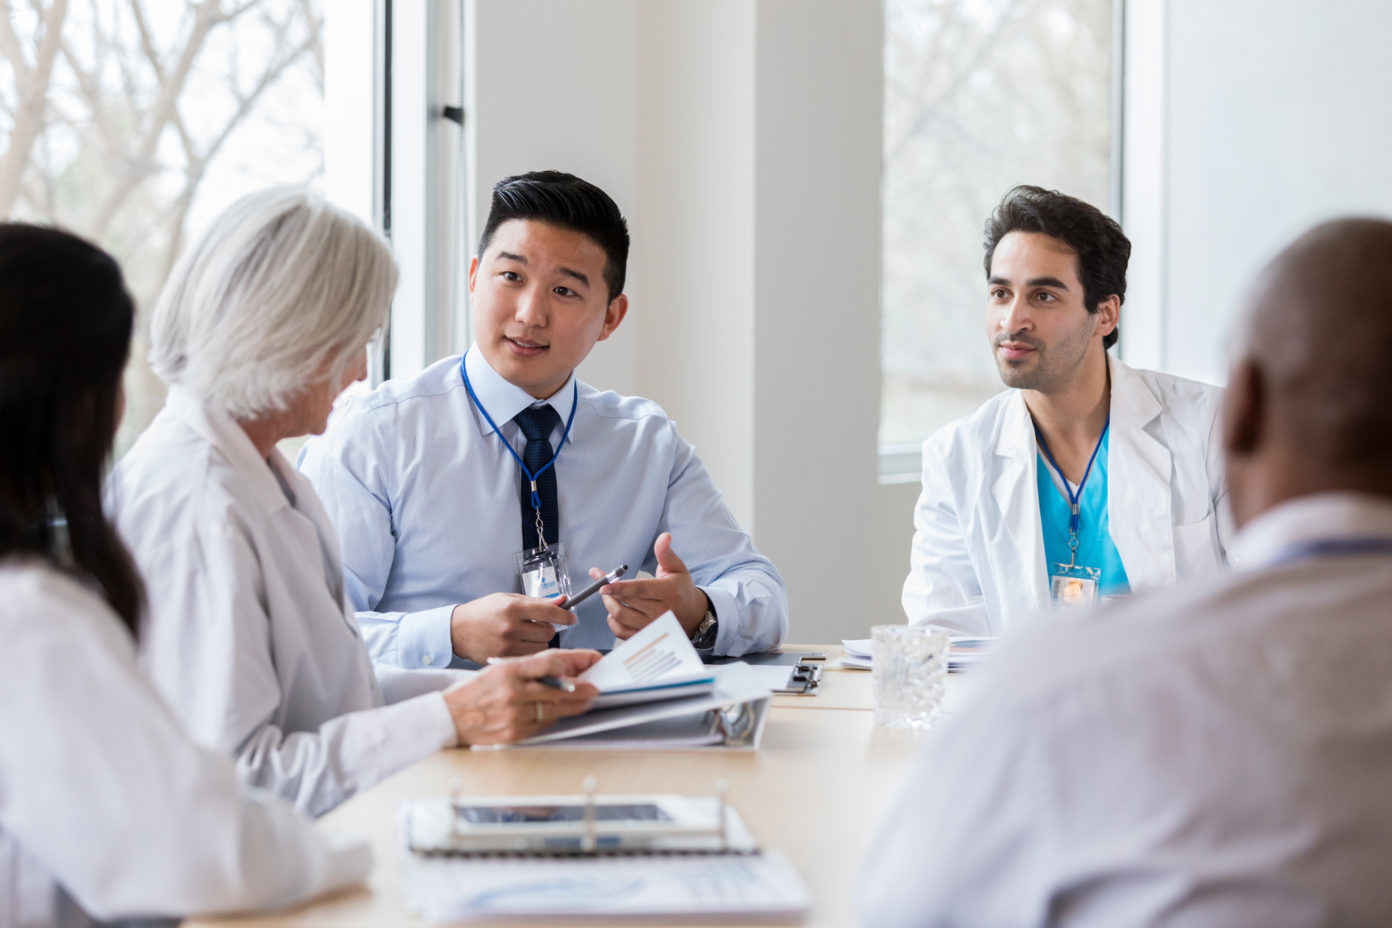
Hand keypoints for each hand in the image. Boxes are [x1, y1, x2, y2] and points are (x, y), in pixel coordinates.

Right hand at [442, 649, 600, 745]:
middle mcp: (513, 691)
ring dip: (574, 706)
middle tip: (595, 687)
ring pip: (555, 709)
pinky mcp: (514, 733)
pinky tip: (558, 714)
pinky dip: (553, 719)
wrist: (448, 717)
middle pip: (559, 689)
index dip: (576, 660)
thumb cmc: (473, 691)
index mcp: (509, 670)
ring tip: (584, 701)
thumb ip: (529, 668)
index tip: (591, 660)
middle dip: (582, 688)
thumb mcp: (498, 669)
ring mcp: (515, 714)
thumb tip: (561, 668)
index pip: (551, 662)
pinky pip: (543, 725)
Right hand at [449, 592, 575, 663]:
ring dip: (540, 642)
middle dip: (547, 628)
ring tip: (525, 636)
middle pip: (549, 632)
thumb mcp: (508, 599)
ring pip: (542, 647)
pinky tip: (519, 646)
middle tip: (536, 625)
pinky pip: (531, 658)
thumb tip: (562, 601)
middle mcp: (511, 627)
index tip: (571, 618)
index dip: (565, 615)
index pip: (549, 611)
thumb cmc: (483, 612)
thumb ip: (536, 601)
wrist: (457, 630)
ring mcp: (507, 645)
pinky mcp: (504, 659)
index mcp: (512, 607)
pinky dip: (530, 652)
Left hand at [592, 532, 708, 639]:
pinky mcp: (645, 636)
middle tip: (602, 584)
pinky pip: (621, 631)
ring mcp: (652, 627)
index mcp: (668, 593)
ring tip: (609, 596)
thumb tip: (664, 536)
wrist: (692, 616)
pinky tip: (615, 612)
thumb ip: (666, 553)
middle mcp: (661, 612)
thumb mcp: (677, 568)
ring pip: (621, 617)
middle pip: (626, 603)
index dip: (619, 588)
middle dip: (609, 593)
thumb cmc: (681, 588)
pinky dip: (613, 621)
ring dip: (609, 606)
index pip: (639, 590)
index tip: (604, 585)